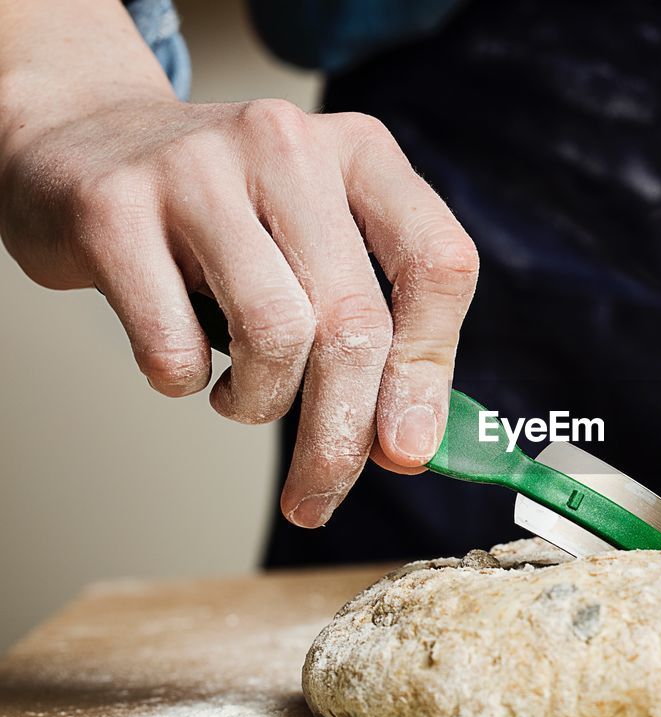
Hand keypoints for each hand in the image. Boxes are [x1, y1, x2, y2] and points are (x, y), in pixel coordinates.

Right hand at [0, 95, 477, 526]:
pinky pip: (174, 345)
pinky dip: (185, 382)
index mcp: (361, 152)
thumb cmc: (224, 217)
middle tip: (321, 492)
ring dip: (263, 402)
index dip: (430, 371)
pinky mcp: (114, 208)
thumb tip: (410, 444)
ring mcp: (197, 168)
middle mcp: (288, 145)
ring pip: (277, 334)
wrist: (81, 141)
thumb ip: (377, 329)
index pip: (438, 265)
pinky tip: (185, 362)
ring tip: (245, 397)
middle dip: (344, 433)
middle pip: (355, 322)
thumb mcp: (317, 244)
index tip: (409, 449)